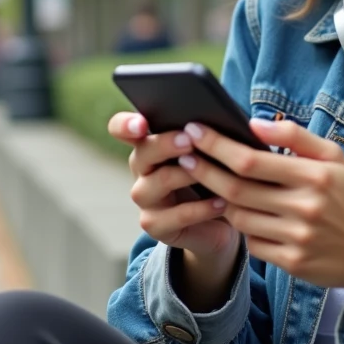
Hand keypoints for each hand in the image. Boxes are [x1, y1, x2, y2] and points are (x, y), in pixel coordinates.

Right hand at [108, 112, 239, 259]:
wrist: (217, 221)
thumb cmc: (212, 176)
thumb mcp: (208, 153)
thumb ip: (203, 136)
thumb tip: (218, 118)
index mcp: (149, 144)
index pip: (122, 128)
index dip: (126, 125)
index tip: (141, 124)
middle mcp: (141, 169)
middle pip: (142, 152)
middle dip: (166, 144)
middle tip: (189, 140)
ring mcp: (145, 198)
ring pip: (158, 182)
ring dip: (186, 175)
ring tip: (213, 172)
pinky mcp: (155, 225)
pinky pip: (176, 216)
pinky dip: (201, 209)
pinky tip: (221, 203)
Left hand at [177, 118, 343, 309]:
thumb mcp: (333, 158)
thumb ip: (296, 136)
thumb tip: (254, 123)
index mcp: (314, 176)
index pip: (251, 160)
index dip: (216, 145)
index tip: (194, 131)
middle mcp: (305, 208)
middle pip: (236, 188)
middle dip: (203, 170)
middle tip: (183, 156)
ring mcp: (297, 238)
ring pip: (238, 216)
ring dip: (219, 199)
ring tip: (209, 183)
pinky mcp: (292, 263)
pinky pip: (251, 243)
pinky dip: (241, 227)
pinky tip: (238, 213)